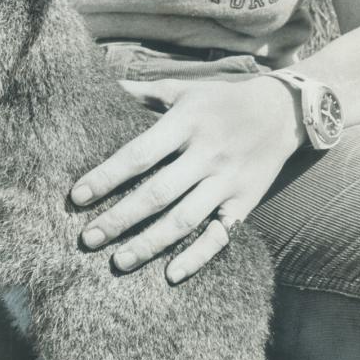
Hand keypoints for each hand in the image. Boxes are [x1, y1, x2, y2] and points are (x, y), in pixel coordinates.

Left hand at [71, 75, 303, 282]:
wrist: (282, 111)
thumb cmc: (221, 101)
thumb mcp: (184, 89)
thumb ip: (144, 92)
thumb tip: (104, 85)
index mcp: (186, 123)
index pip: (139, 154)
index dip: (107, 176)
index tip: (77, 196)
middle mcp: (206, 154)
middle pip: (157, 193)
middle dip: (120, 218)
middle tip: (87, 239)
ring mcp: (227, 182)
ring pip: (184, 220)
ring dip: (149, 244)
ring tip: (118, 261)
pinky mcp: (245, 203)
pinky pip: (220, 236)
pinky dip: (197, 257)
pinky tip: (171, 275)